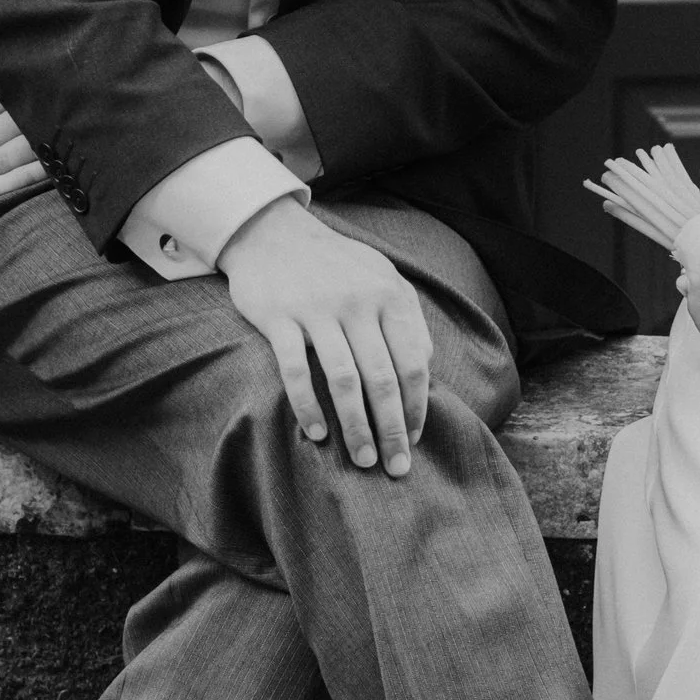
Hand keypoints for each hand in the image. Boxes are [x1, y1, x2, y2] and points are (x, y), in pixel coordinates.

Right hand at [219, 199, 433, 473]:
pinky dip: (307, 405)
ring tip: (361, 459)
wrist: (272, 232)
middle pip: (382, 378)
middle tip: (395, 468)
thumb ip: (407, 317)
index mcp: (389, 295)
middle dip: (391, 428)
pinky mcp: (278, 317)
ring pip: (343, 379)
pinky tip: (316, 434)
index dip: (416, 406)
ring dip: (355, 426)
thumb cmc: (334, 264)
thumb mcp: (380, 277)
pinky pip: (296, 369)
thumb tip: (427, 367)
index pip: (413, 362)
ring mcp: (317, 309)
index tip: (413, 439)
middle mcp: (357, 302)